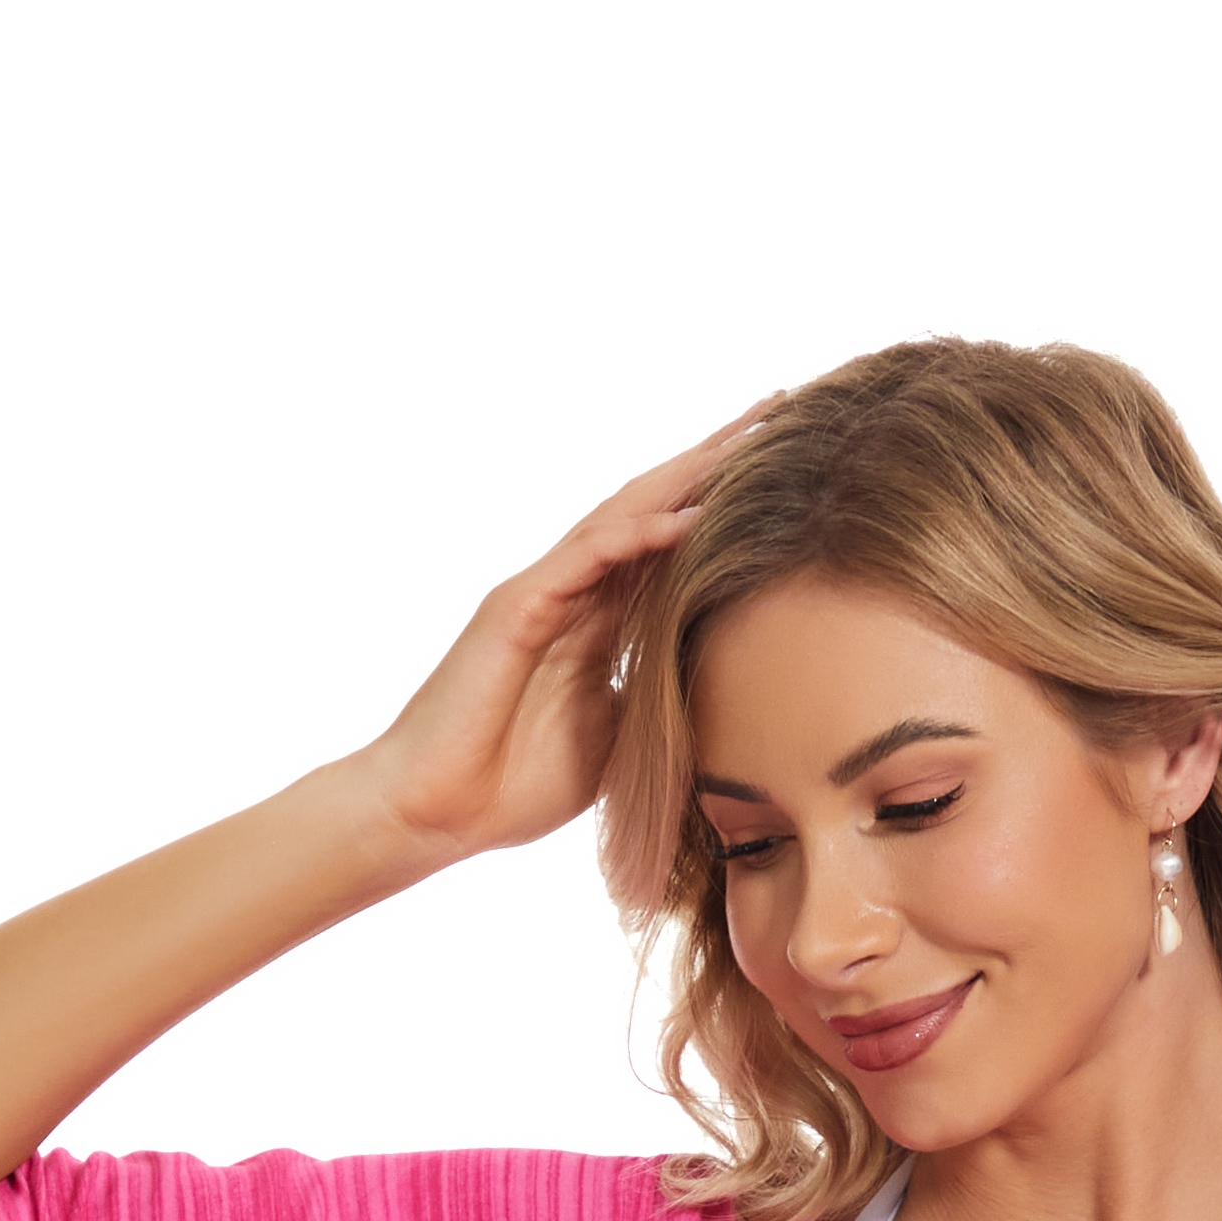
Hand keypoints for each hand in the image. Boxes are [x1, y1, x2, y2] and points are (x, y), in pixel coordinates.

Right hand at [358, 420, 768, 867]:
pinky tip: (686, 519)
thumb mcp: (612, 744)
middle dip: (714, 458)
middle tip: (780, 407)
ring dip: (685, 476)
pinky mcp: (516, 608)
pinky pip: (585, 559)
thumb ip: (652, 703)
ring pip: (624, 515)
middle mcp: (574, 592)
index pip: (671, 546)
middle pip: (654, 507)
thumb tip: (714, 697)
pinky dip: (636, 537)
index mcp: (598, 623)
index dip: (723, 504)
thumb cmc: (510, 786)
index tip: (786, 468)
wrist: (436, 813)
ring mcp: (544, 593)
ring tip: (746, 438)